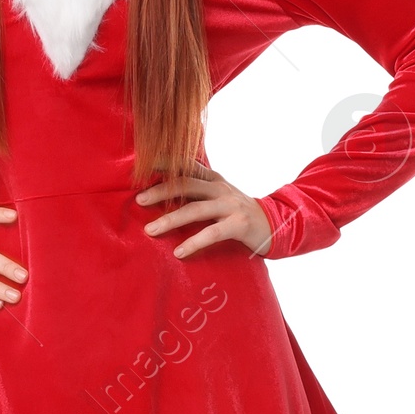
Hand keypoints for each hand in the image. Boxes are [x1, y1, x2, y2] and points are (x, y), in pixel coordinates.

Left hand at [135, 165, 272, 257]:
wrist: (275, 225)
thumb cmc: (239, 213)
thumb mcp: (220, 196)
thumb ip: (198, 192)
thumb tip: (163, 193)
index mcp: (214, 179)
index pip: (187, 165)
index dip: (166, 162)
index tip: (143, 162)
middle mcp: (221, 188)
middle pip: (186, 184)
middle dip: (161, 191)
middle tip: (139, 200)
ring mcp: (231, 205)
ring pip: (195, 209)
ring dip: (170, 220)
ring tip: (151, 230)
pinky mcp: (239, 224)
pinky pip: (212, 233)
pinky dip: (194, 242)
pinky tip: (179, 252)